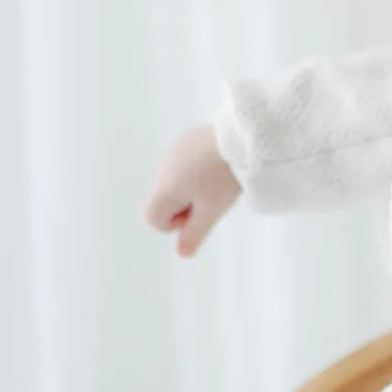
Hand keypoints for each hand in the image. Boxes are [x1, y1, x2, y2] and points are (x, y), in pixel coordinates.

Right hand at [143, 125, 240, 255]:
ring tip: (216, 181)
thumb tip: (182, 253)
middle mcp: (162, 170)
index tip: (196, 213)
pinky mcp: (184, 141)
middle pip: (162, 200)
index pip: (151, 218)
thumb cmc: (224, 178)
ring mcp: (172, 153)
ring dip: (189, 188)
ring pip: (173, 182)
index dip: (173, 223)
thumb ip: (194, 234)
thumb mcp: (212, 211)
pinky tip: (215, 165)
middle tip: (209, 198)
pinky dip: (194, 171)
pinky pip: (181, 165)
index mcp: (165, 188)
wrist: (239, 138)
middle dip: (182, 206)